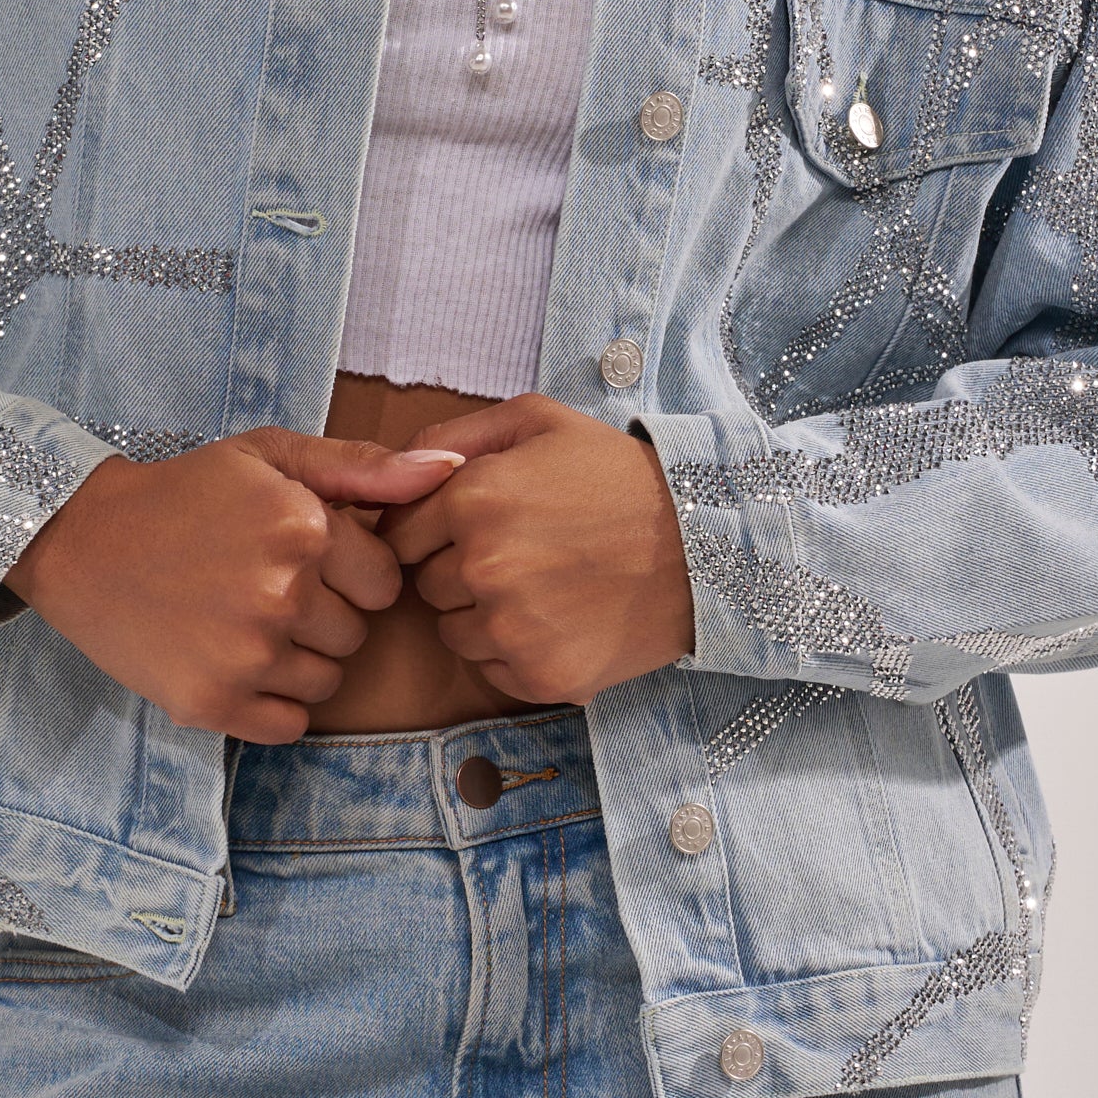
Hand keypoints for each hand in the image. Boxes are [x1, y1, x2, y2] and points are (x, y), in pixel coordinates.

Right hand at [4, 429, 462, 741]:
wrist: (83, 540)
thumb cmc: (187, 493)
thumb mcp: (272, 456)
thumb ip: (364, 466)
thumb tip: (453, 473)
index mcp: (305, 528)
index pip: (385, 584)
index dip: (350, 573)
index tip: (305, 560)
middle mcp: (282, 594)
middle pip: (357, 636)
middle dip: (325, 616)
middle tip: (264, 589)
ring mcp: (247, 655)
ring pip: (327, 683)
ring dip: (299, 661)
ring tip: (244, 621)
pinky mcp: (213, 704)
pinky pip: (289, 726)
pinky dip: (271, 704)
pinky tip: (233, 661)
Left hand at [382, 395, 693, 705]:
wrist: (703, 545)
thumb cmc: (616, 476)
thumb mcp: (537, 420)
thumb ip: (452, 434)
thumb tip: (395, 467)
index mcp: (472, 498)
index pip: (399, 532)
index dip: (432, 527)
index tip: (472, 524)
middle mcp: (483, 567)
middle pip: (425, 584)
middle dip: (458, 568)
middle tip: (521, 551)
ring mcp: (512, 629)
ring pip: (453, 632)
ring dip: (481, 614)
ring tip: (542, 585)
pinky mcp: (541, 677)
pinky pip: (491, 670)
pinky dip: (514, 652)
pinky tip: (559, 619)